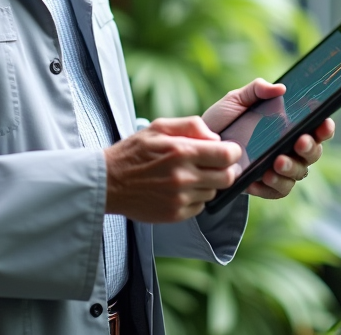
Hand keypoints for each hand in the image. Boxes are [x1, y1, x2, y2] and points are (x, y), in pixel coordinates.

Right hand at [104, 117, 241, 222]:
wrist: (108, 182)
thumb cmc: (134, 151)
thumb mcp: (159, 127)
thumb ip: (192, 125)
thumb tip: (216, 138)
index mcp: (181, 151)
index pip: (227, 155)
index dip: (232, 152)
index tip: (227, 151)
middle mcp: (183, 177)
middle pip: (227, 177)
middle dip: (225, 169)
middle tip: (214, 164)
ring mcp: (180, 199)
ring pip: (214, 192)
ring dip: (208, 183)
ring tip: (189, 176)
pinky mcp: (175, 215)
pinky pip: (200, 207)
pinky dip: (195, 198)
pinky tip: (179, 189)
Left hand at [203, 78, 334, 200]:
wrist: (198, 147)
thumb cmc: (221, 120)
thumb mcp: (236, 100)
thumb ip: (256, 90)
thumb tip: (280, 88)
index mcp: (288, 126)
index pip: (316, 128)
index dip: (325, 127)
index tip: (324, 123)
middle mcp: (288, 148)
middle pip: (313, 153)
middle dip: (310, 148)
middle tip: (299, 142)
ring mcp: (278, 169)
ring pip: (299, 173)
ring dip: (292, 168)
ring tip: (277, 162)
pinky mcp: (265, 186)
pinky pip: (279, 191)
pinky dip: (274, 185)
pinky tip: (262, 177)